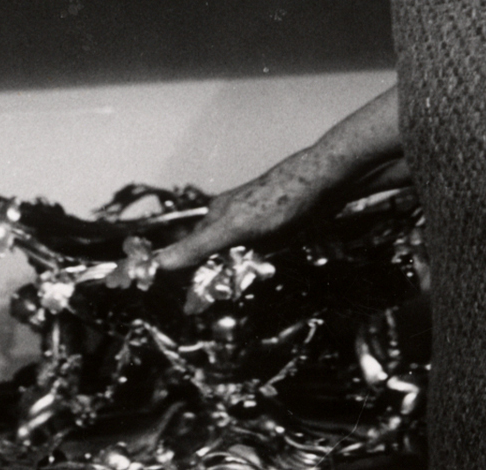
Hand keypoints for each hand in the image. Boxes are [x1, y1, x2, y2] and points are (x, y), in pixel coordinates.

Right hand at [154, 85, 402, 274]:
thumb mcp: (235, 228)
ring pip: (240, 255)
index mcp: (216, 214)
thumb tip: (160, 262)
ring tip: (253, 277)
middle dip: (220, 277)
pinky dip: (262, 262)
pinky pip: (262, 251)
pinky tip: (270, 265)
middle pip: (216, 256)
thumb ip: (198, 247)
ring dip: (244, 271)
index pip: (192, 252)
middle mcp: (232, 215)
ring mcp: (256, 220)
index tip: (191, 304)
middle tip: (228, 294)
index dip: (190, 275)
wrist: (325, 180)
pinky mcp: (278, 224)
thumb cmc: (280, 200)